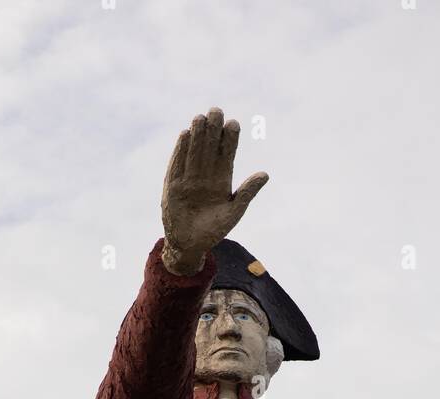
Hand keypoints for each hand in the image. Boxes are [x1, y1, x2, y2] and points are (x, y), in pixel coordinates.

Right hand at [161, 107, 268, 275]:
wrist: (189, 245)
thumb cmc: (214, 231)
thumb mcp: (234, 212)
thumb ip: (247, 193)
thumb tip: (265, 174)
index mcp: (222, 179)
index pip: (227, 154)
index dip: (230, 139)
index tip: (234, 124)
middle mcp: (206, 175)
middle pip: (210, 147)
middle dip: (213, 130)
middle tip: (217, 111)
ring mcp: (189, 178)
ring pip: (194, 151)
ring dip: (197, 135)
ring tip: (201, 117)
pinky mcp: (173, 184)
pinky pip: (178, 163)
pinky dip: (181, 150)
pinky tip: (186, 134)